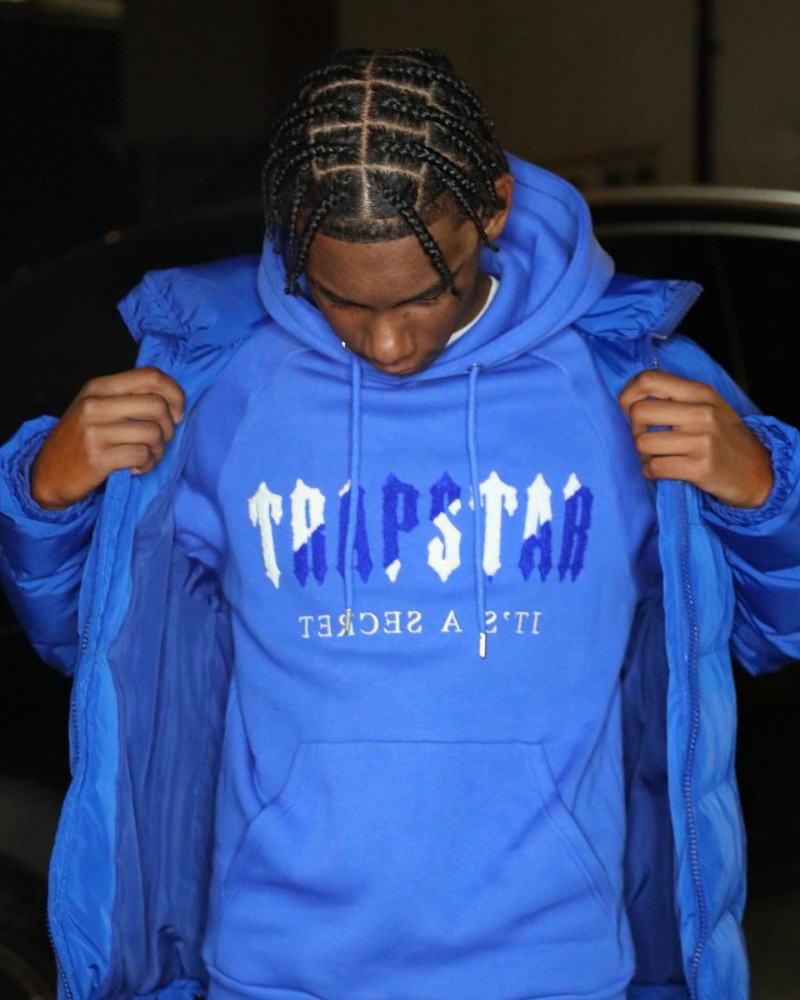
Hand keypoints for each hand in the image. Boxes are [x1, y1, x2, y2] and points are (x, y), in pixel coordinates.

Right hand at [31, 367, 184, 509]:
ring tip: (147, 457)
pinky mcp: (98, 456)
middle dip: (170, 427)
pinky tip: (135, 468)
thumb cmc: (81, 440)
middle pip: (157, 405)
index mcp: (100, 387)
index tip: (177, 414)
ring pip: (153, 433)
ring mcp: (95, 430)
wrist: (47, 474)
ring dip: (158, 451)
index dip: (175, 394)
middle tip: (161, 441)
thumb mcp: (98, 409)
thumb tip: (173, 400)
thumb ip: (129, 398)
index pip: (152, 376)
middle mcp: (95, 404)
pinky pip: (142, 456)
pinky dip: (147, 465)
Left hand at [618, 370, 772, 508]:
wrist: (758, 473)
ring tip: (656, 458)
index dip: (629, 395)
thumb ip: (676, 399)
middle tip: (648, 441)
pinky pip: (655, 467)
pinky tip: (659, 472)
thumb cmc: (725, 439)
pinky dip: (650, 473)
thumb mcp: (708, 407)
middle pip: (639, 412)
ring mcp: (703, 440)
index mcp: (700, 392)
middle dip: (635, 430)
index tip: (629, 410)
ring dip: (643, 456)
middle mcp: (702, 412)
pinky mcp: (701, 467)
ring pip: (643, 443)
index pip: (649, 379)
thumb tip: (631, 401)